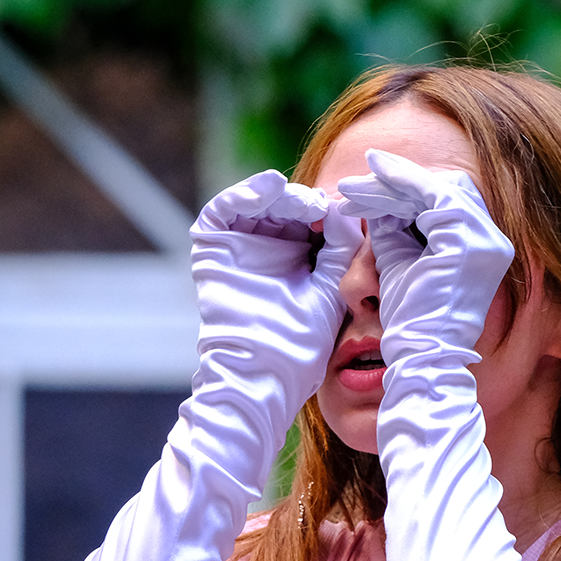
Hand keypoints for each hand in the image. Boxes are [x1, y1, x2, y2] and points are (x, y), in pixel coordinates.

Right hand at [190, 170, 361, 408]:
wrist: (264, 372)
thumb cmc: (300, 343)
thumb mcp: (331, 289)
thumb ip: (341, 249)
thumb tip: (347, 209)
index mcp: (296, 259)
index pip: (311, 218)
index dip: (327, 210)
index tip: (348, 209)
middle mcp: (267, 250)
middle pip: (284, 206)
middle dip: (305, 201)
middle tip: (322, 205)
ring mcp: (237, 248)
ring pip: (257, 202)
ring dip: (280, 194)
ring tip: (304, 201)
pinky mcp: (212, 249)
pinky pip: (223, 209)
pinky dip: (245, 193)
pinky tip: (272, 187)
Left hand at [333, 150, 513, 362]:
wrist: (419, 354)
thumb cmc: (409, 319)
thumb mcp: (400, 261)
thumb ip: (395, 228)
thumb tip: (378, 195)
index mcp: (481, 246)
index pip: (445, 201)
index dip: (405, 190)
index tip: (363, 191)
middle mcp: (492, 239)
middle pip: (444, 187)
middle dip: (395, 181)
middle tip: (350, 184)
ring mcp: (485, 238)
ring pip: (435, 187)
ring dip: (389, 182)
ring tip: (348, 187)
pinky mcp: (467, 239)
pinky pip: (431, 194)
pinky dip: (399, 185)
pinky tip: (368, 185)